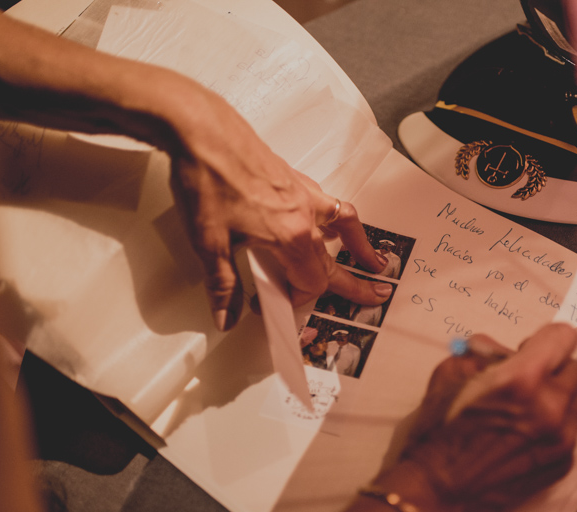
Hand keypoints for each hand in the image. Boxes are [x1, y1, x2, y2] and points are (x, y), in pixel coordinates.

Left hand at [166, 82, 389, 329]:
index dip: (295, 299)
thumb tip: (225, 314)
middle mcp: (304, 215)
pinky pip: (329, 202)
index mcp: (290, 237)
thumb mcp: (209, 244)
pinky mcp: (293, 177)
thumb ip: (222, 285)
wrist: (201, 131)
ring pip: (344, 224)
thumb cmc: (206, 178)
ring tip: (372, 260)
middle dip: (357, 283)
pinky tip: (328, 219)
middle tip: (375, 294)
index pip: (310, 283)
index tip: (272, 303)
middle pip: (334, 260)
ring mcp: (302, 194)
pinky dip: (337, 216)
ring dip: (360, 246)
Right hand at [375, 323, 576, 511]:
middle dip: (551, 369)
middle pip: (574, 368)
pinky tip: (525, 434)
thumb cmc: (439, 436)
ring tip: (525, 408)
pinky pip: (572, 429)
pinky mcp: (563, 462)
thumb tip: (506, 349)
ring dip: (557, 396)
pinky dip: (556, 425)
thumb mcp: (450, 374)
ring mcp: (561, 438)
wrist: (438, 493)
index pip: (563, 337)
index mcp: (522, 380)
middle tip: (525, 380)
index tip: (534, 347)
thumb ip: (486, 352)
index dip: (545, 339)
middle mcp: (550, 408)